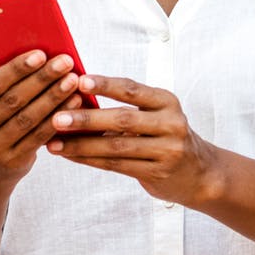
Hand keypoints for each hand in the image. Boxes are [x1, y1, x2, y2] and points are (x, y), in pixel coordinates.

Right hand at [0, 51, 83, 196]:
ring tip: (72, 81)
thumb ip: (3, 82)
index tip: (41, 54)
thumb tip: (35, 57)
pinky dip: (57, 118)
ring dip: (54, 97)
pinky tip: (73, 103)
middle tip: (64, 63)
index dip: (17, 69)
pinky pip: (38, 137)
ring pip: (28, 118)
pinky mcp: (12, 162)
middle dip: (42, 79)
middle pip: (13, 100)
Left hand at [48, 75, 219, 205]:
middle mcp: (170, 124)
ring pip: (116, 147)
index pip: (133, 90)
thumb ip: (126, 106)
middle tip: (58, 117)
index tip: (80, 81)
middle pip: (123, 119)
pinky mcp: (157, 172)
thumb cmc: (166, 136)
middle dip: (87, 119)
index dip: (106, 85)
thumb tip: (76, 96)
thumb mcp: (156, 114)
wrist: (200, 174)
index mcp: (166, 101)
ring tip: (54, 142)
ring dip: (81, 145)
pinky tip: (70, 155)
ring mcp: (166, 150)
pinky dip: (90, 160)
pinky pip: (116, 165)